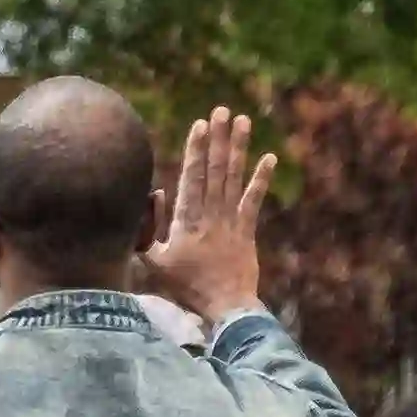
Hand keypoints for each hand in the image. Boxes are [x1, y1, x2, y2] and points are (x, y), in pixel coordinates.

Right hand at [139, 106, 275, 328]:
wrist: (223, 306)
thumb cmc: (182, 287)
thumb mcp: (150, 261)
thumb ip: (147, 227)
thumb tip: (156, 193)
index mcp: (185, 221)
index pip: (192, 177)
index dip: (197, 150)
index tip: (200, 125)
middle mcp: (210, 215)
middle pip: (215, 170)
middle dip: (218, 139)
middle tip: (222, 110)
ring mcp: (231, 221)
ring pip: (234, 178)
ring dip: (238, 148)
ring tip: (243, 121)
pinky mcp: (247, 230)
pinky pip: (254, 200)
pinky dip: (261, 179)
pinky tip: (269, 157)